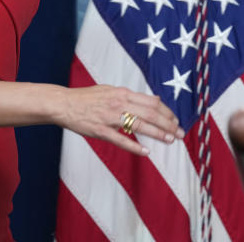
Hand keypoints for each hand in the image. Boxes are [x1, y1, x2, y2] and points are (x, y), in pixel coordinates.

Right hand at [58, 84, 184, 155]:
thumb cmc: (87, 98)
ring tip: (170, 140)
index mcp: (122, 93)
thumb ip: (132, 96)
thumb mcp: (111, 90)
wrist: (64, 104)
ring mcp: (110, 118)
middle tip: (180, 133)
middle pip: (150, 114)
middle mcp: (119, 104)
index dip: (167, 112)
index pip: (152, 102)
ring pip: (139, 126)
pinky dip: (135, 147)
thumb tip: (154, 99)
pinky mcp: (100, 131)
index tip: (175, 121)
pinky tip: (146, 153)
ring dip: (158, 134)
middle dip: (168, 124)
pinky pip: (121, 140)